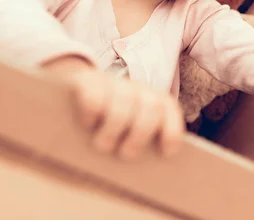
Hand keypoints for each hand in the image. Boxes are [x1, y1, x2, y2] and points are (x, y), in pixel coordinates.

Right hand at [43, 56, 184, 159]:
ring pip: (124, 100)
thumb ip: (143, 144)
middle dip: (140, 133)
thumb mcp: (131, 131)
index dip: (171, 131)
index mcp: (154, 101)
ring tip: (103, 145)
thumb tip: (151, 174)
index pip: (170, 111)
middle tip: (126, 154)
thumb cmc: (111, 121)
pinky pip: (95, 91)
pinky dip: (92, 109)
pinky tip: (88, 124)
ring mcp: (115, 83)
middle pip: (150, 107)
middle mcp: (138, 90)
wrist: (80, 90)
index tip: (166, 153)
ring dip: (115, 126)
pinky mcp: (89, 80)